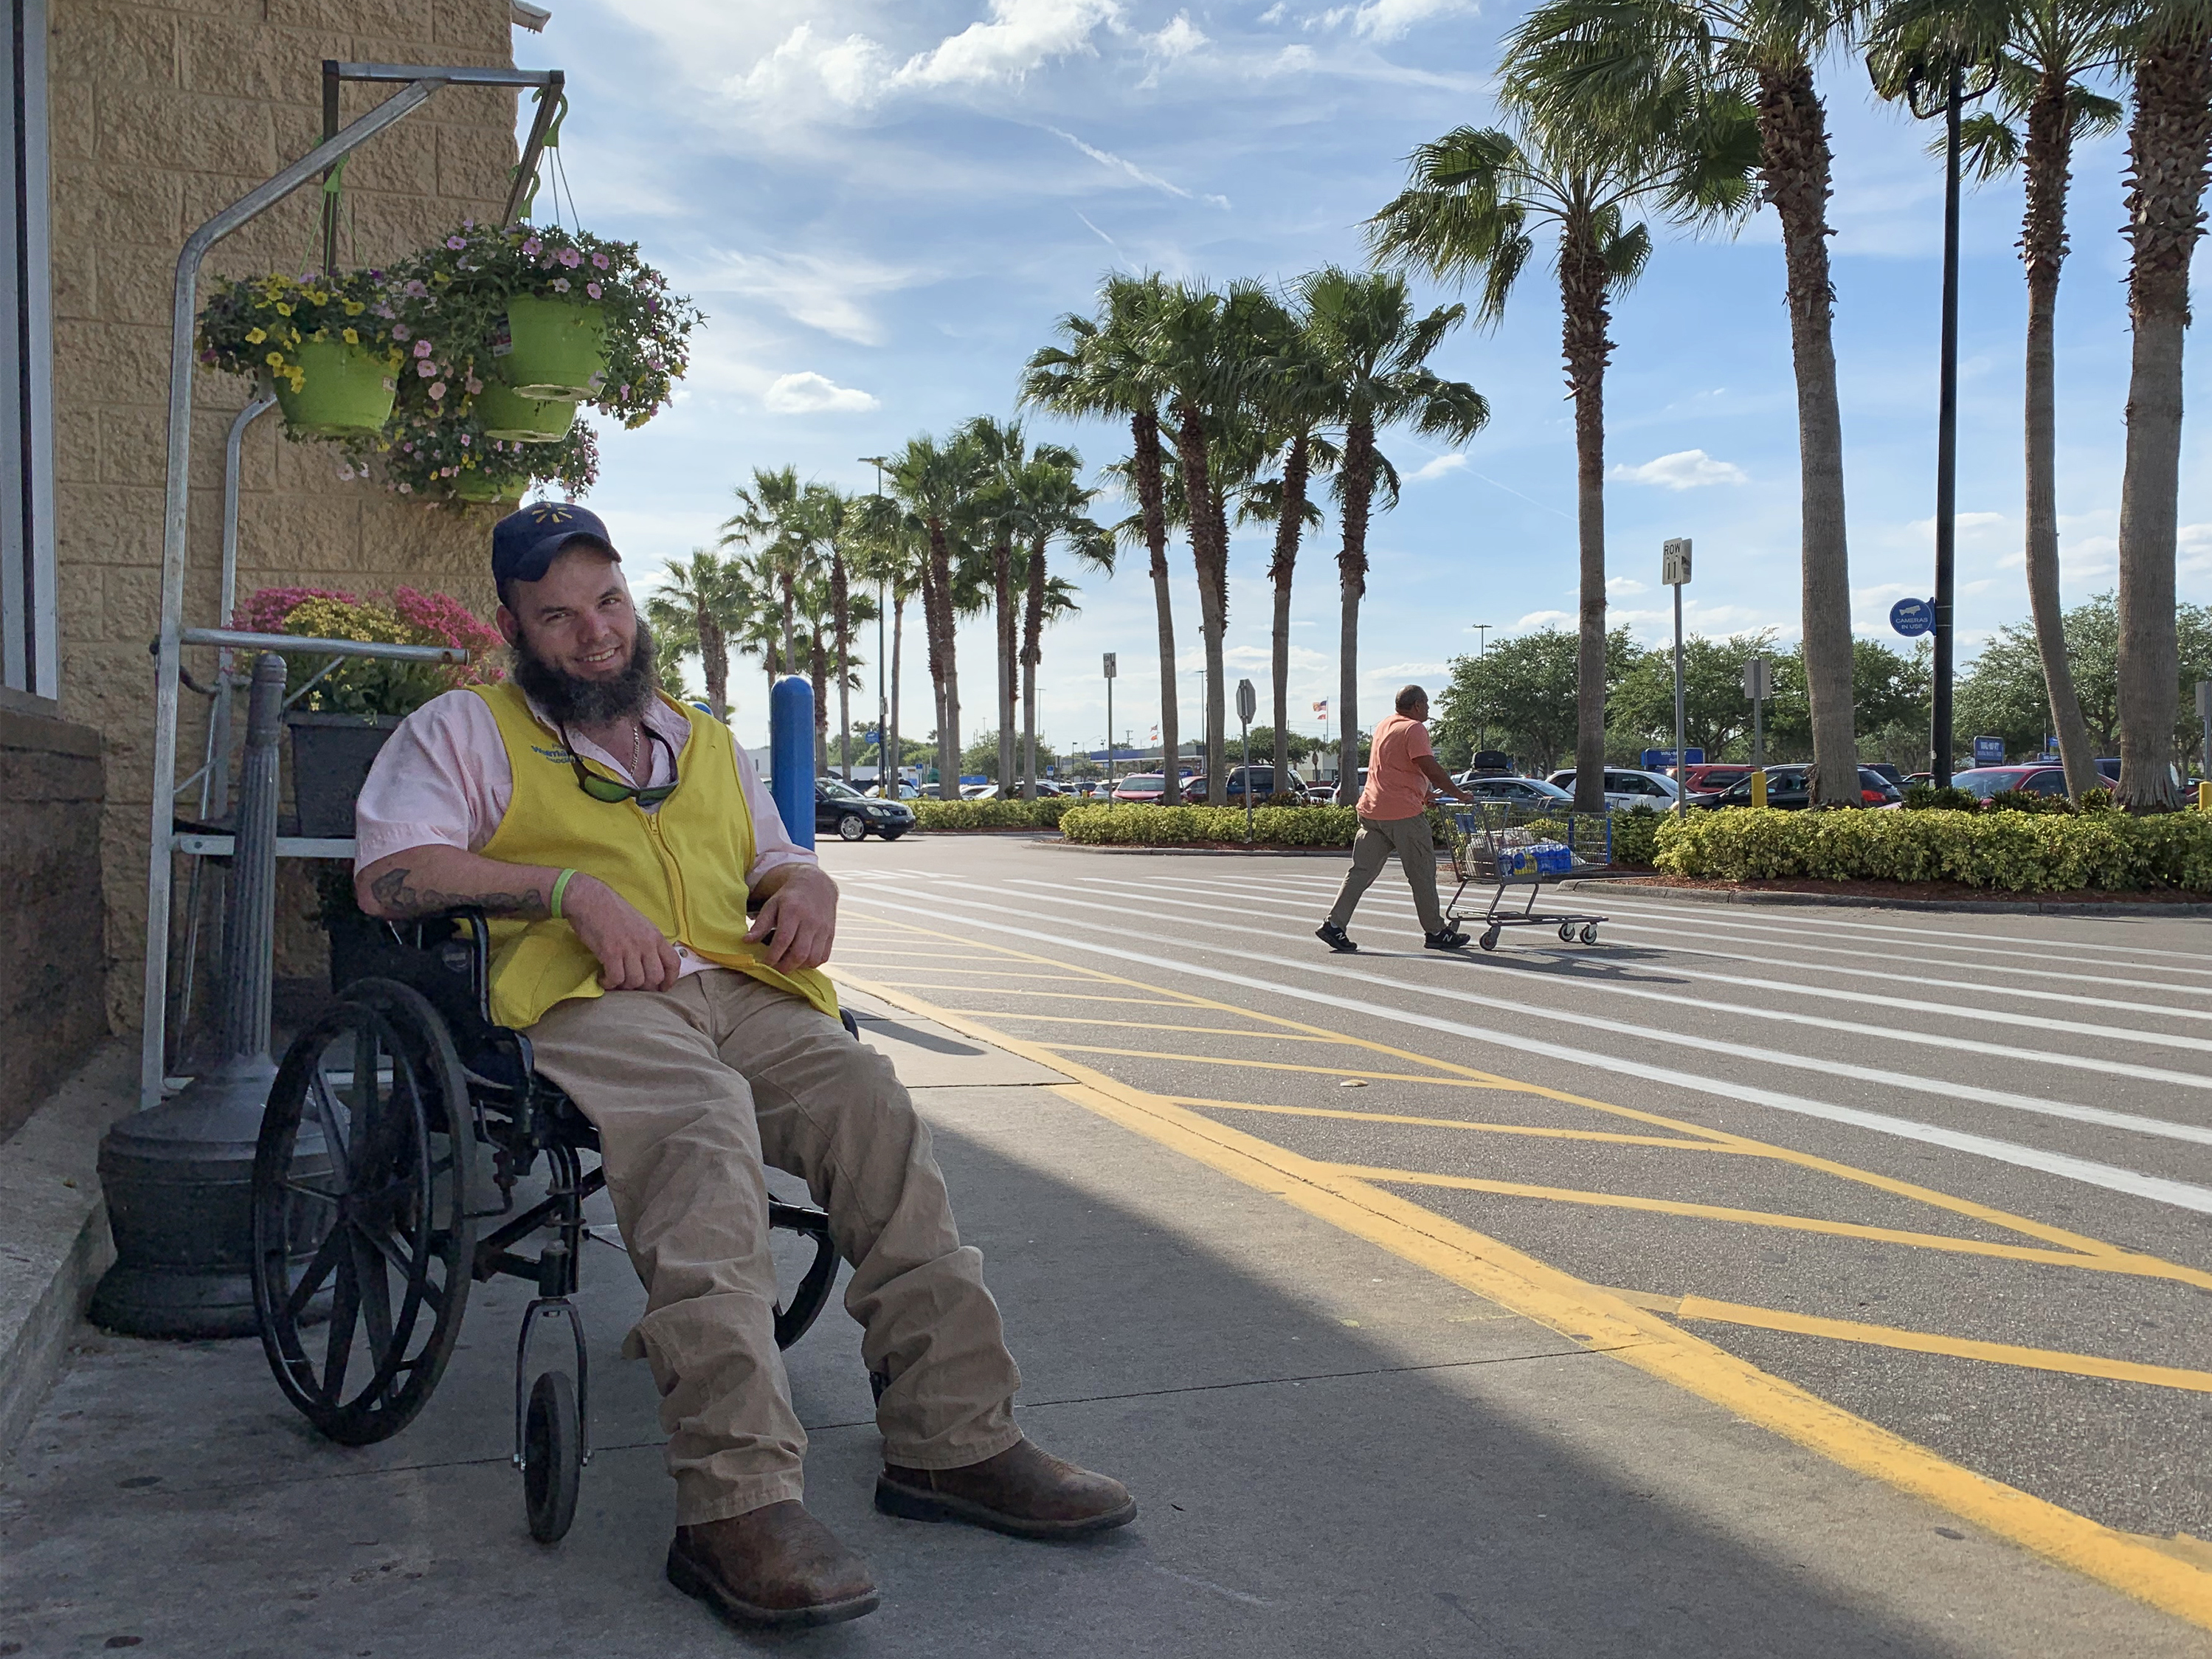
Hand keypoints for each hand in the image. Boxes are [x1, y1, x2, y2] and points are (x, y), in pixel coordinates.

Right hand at [566, 876, 682, 990]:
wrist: (590, 899)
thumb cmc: (612, 911)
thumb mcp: (640, 924)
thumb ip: (648, 943)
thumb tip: (650, 964)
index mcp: (655, 936)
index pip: (673, 963)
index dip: (670, 980)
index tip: (661, 988)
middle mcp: (646, 943)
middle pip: (655, 977)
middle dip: (644, 987)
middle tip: (631, 985)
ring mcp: (629, 948)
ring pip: (635, 981)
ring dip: (624, 986)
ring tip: (615, 980)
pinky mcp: (611, 952)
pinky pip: (616, 978)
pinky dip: (609, 983)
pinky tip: (603, 978)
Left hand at [747, 865, 837, 971]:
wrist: (817, 885)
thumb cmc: (789, 898)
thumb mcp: (772, 905)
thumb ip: (760, 924)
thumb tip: (746, 941)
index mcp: (793, 911)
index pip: (783, 940)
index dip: (773, 956)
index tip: (764, 963)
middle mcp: (811, 921)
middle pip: (800, 953)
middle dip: (786, 967)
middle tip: (776, 969)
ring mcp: (823, 929)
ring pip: (813, 958)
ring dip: (799, 967)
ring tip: (788, 963)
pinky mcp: (831, 934)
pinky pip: (823, 957)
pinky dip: (812, 963)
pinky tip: (802, 959)